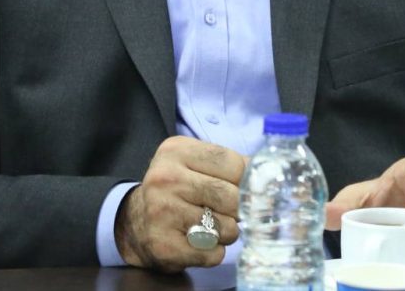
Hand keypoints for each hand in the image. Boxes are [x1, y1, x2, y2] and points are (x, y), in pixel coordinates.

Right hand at [115, 136, 247, 271]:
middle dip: (239, 209)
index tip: (252, 189)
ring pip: (226, 228)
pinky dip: (214, 252)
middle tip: (231, 211)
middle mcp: (166, 178)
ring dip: (228, 232)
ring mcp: (163, 213)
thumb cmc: (175, 190)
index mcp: (176, 151)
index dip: (249, 180)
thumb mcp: (194, 164)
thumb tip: (271, 174)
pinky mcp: (164, 246)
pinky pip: (213, 253)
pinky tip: (200, 242)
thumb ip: (229, 165)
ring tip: (213, 226)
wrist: (133, 223)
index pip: (233, 164)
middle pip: (231, 197)